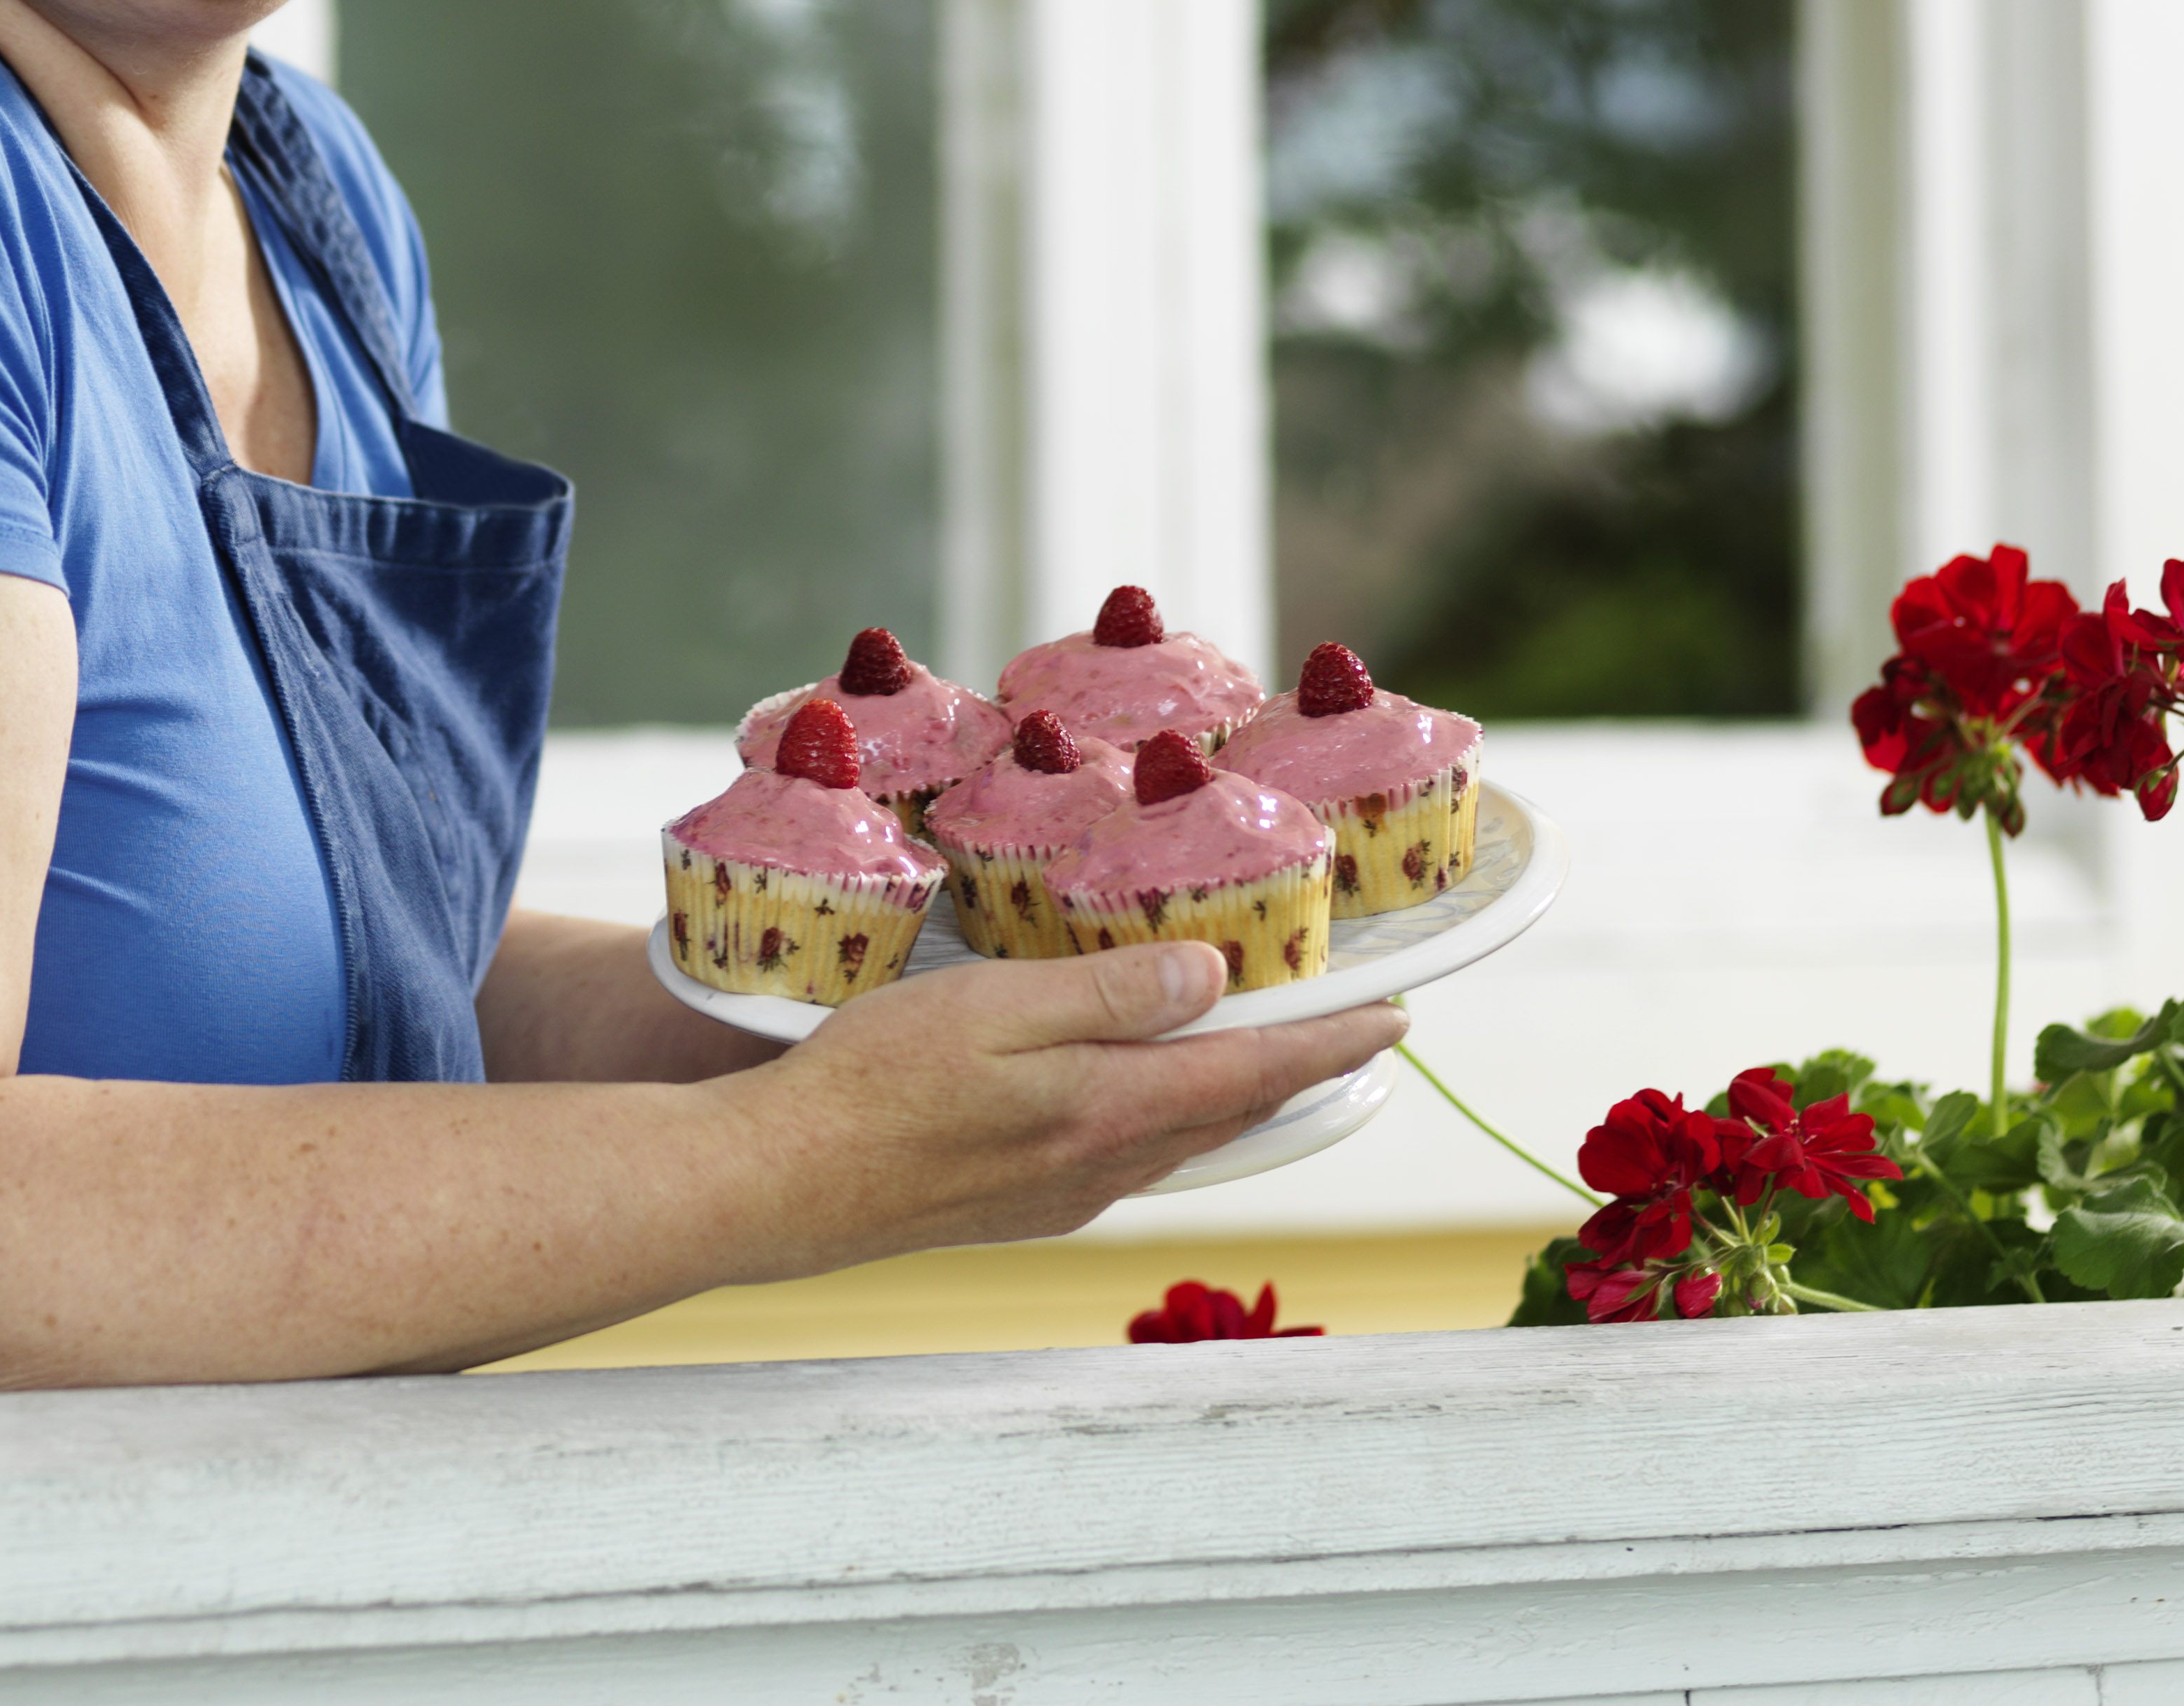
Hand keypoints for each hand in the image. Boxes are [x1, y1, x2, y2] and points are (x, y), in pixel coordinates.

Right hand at [738, 944, 1407, 1267]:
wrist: (787, 1183)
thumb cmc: (875, 1082)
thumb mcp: (995, 1008)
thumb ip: (1109, 994)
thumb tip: (1213, 978)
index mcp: (1110, 1111)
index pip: (1253, 1073)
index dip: (1330, 1045)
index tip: (1396, 1021)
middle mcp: (1103, 1166)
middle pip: (1231, 1113)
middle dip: (1297, 1072)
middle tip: (1348, 1032)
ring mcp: (1062, 1195)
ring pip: (1182, 1141)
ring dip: (1235, 1098)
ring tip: (1268, 1059)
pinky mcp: (1021, 1205)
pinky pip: (1129, 1159)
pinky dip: (1171, 1120)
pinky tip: (1151, 1102)